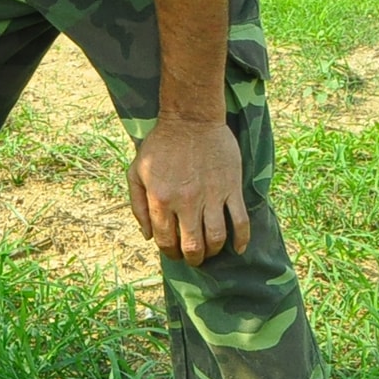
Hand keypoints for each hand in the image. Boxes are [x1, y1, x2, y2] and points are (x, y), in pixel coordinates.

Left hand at [126, 117, 249, 267]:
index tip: (173, 253)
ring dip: (213, 252)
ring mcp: (211, 196)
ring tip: (209, 252)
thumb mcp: (137, 171)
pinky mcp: (231, 189)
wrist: (190, 119)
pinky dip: (241, 240)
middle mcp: (186, 201)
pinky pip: (240, 221)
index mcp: (161, 198)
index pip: (165, 240)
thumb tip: (147, 237)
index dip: (169, 252)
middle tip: (192, 258)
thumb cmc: (160, 145)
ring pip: (216, 238)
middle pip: (192, 246)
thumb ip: (138, 205)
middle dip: (192, 259)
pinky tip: (237, 248)